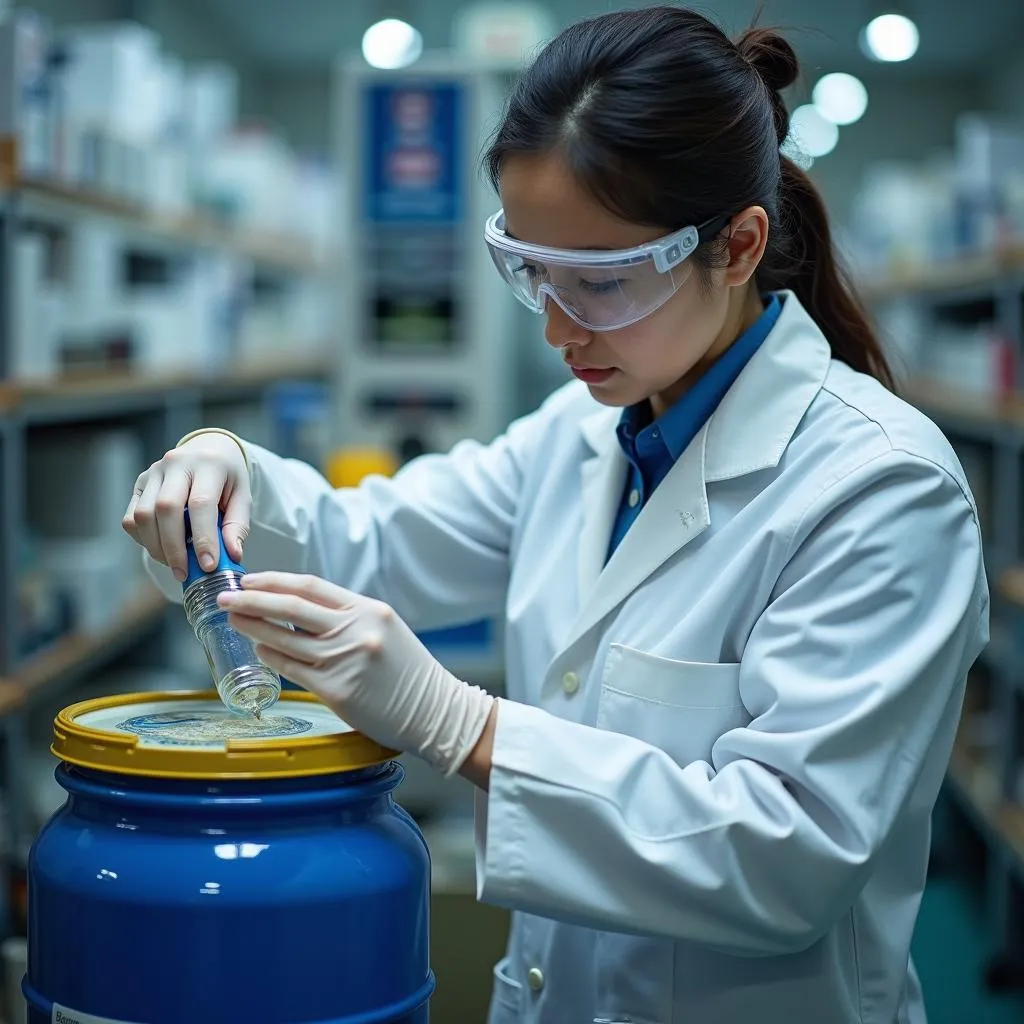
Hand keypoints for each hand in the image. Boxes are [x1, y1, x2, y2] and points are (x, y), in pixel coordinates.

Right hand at [123, 432, 250, 581]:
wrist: (210, 451)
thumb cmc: (228, 479)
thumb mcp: (243, 497)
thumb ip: (238, 526)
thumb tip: (232, 555)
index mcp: (208, 464)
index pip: (201, 503)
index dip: (203, 538)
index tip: (209, 566)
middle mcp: (177, 463)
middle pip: (166, 509)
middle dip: (175, 547)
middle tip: (185, 573)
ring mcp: (154, 472)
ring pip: (144, 515)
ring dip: (157, 547)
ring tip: (175, 564)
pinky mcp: (139, 483)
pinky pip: (131, 517)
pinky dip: (144, 539)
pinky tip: (162, 547)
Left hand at [218, 572, 494, 776]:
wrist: (435, 711)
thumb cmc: (409, 671)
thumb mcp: (384, 629)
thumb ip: (346, 617)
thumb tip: (296, 609)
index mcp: (368, 609)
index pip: (311, 586)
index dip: (275, 581)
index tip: (250, 579)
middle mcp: (355, 631)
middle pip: (290, 607)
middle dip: (251, 599)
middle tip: (225, 596)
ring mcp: (344, 661)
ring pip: (284, 639)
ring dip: (254, 628)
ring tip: (234, 621)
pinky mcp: (336, 691)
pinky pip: (291, 670)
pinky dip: (271, 658)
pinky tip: (260, 652)